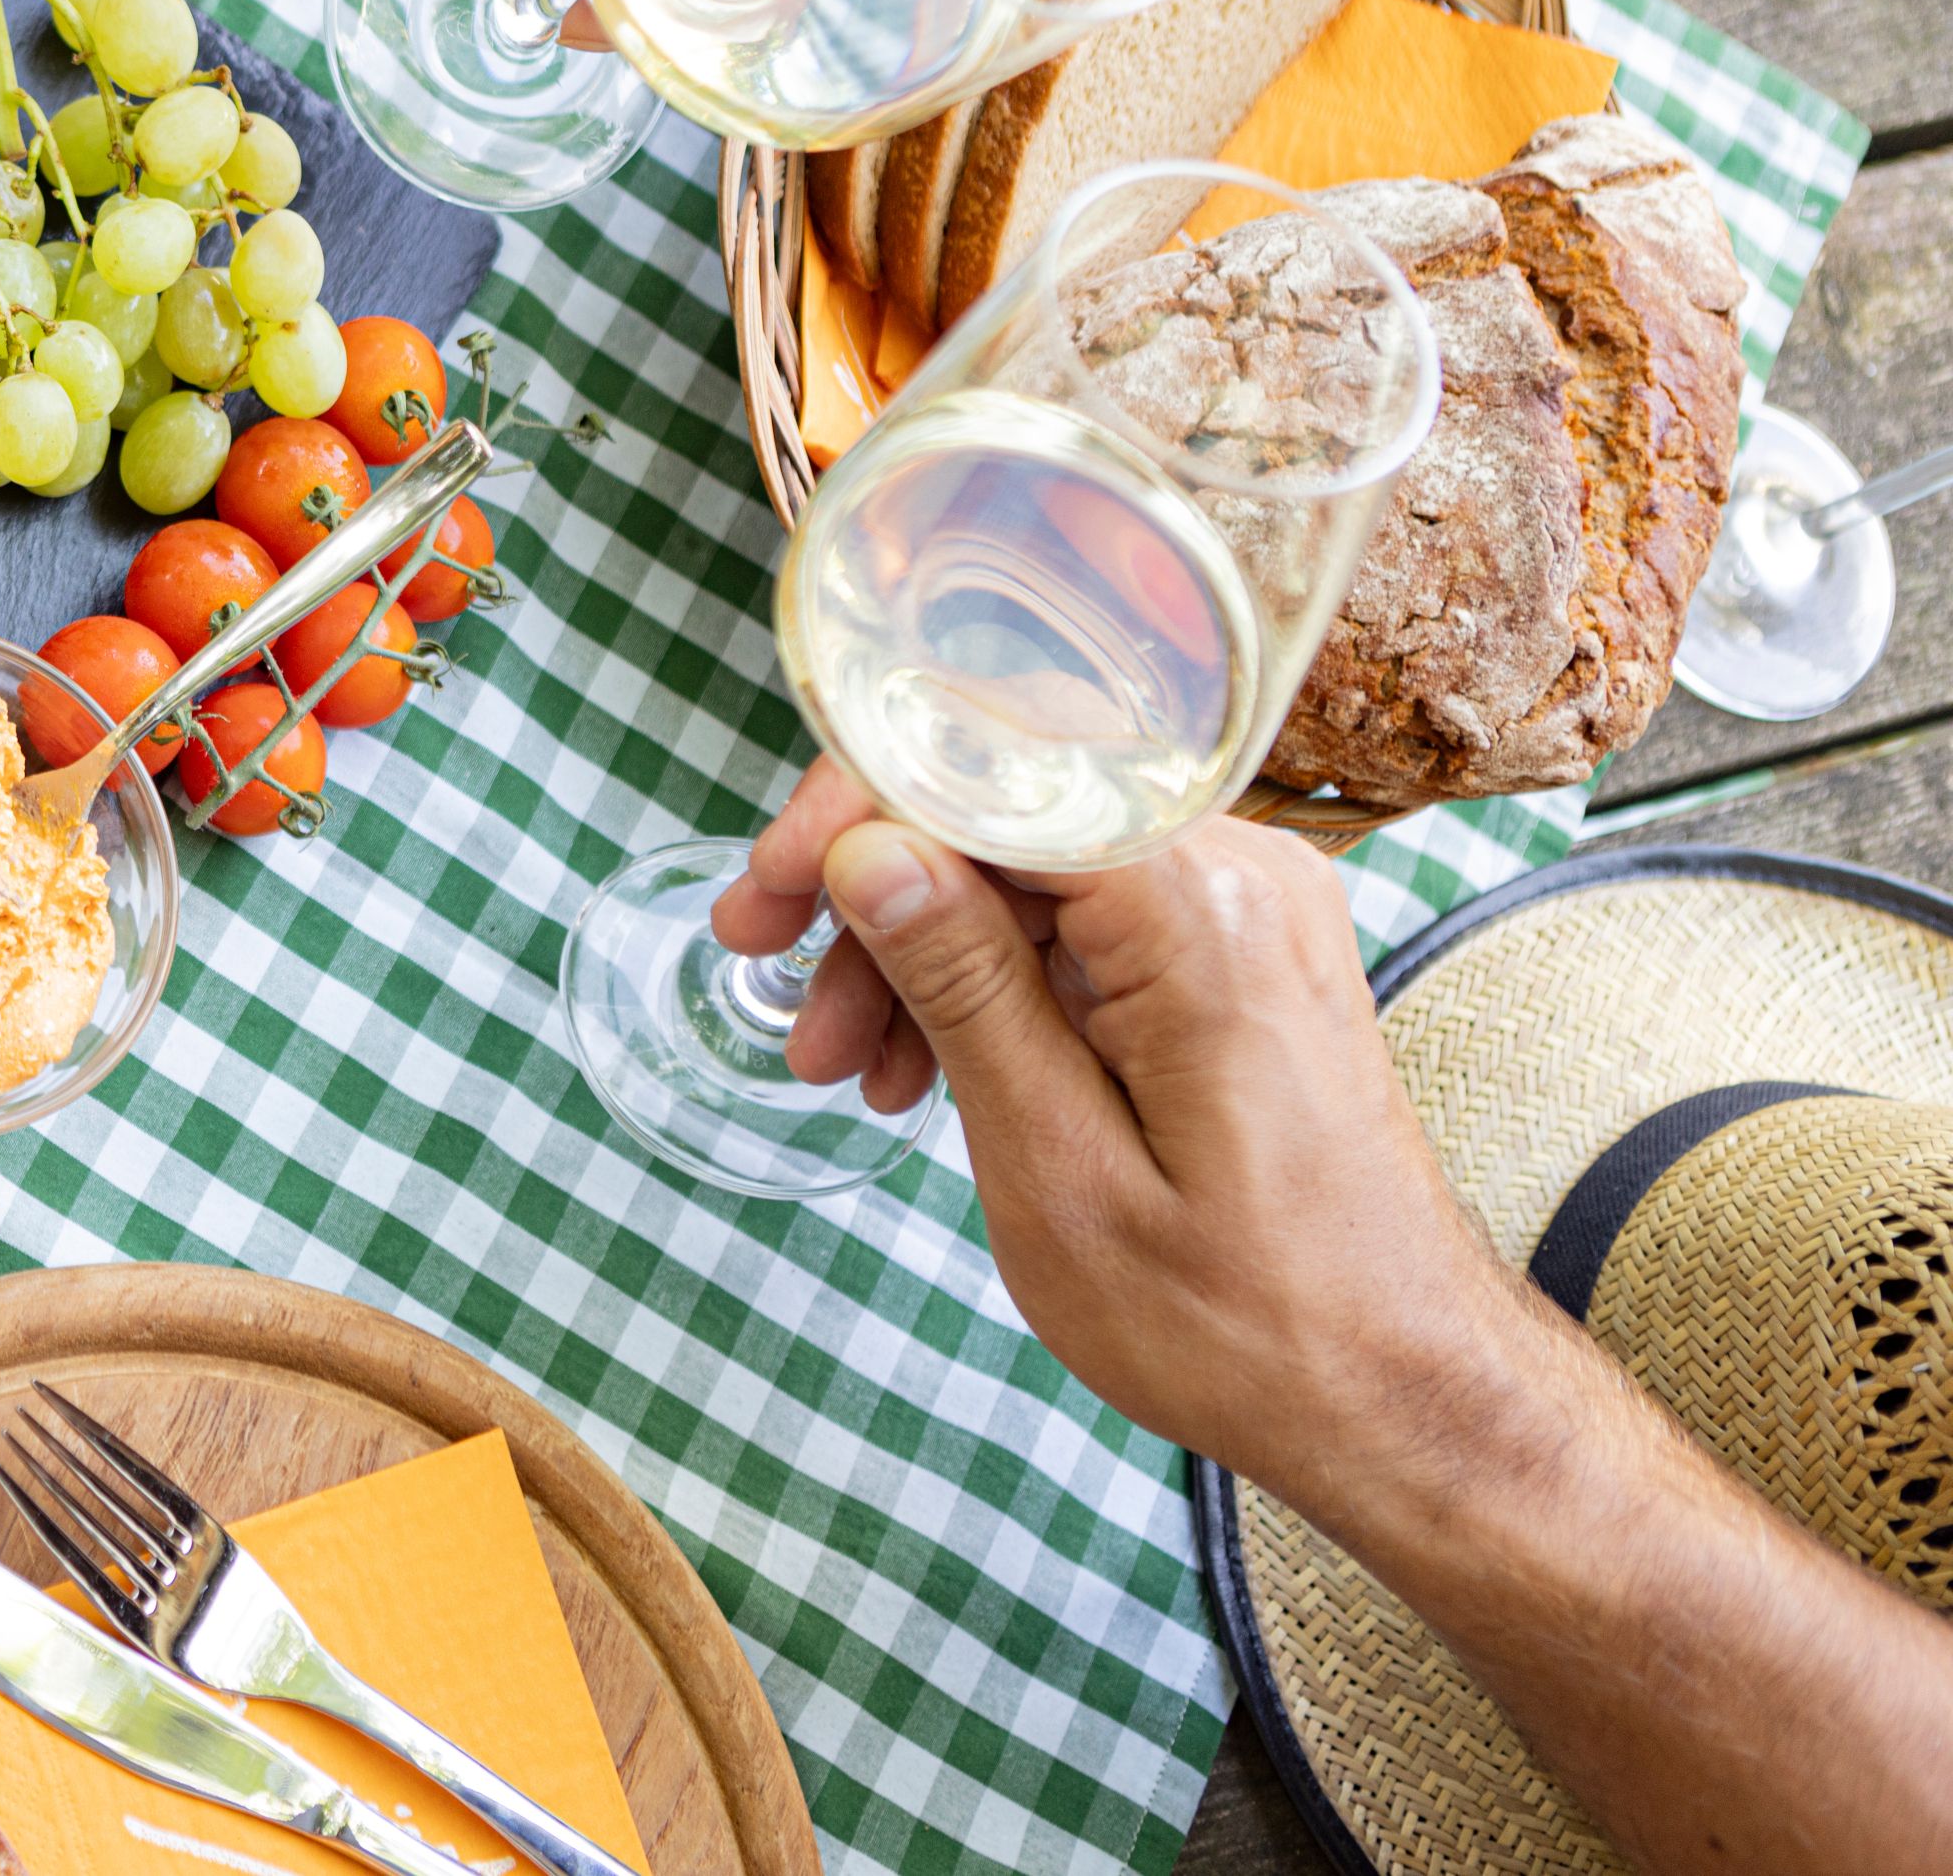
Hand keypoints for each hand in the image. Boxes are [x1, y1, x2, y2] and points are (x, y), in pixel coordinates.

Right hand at [728, 761, 1539, 1490]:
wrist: (1405, 1397)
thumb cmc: (1248, 1325)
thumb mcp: (1060, 1173)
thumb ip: (966, 990)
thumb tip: (868, 851)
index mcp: (1199, 912)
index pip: (988, 769)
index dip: (850, 815)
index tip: (761, 903)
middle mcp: (1237, 874)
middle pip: (1001, 803)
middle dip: (868, 886)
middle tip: (766, 973)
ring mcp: (1247, 909)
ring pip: (1028, 862)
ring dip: (916, 943)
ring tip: (847, 1067)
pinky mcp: (1240, 953)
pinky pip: (1082, 916)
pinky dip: (991, 975)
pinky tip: (928, 1067)